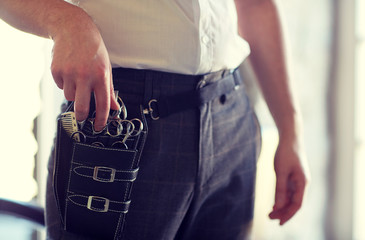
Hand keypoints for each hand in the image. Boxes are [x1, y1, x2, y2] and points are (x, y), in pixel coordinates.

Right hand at [50, 8, 118, 130]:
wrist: (73, 29)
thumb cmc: (93, 49)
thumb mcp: (107, 68)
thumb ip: (110, 90)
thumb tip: (114, 108)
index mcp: (100, 76)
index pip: (103, 104)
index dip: (101, 119)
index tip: (99, 126)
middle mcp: (85, 75)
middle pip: (81, 107)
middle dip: (82, 116)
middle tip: (83, 117)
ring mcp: (69, 73)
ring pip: (70, 97)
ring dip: (75, 94)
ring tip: (78, 79)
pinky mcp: (56, 71)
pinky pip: (61, 87)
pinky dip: (65, 84)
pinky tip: (70, 72)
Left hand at [268, 138, 308, 224]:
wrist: (290, 137)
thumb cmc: (285, 153)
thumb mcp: (280, 171)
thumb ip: (280, 189)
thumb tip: (278, 206)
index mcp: (302, 183)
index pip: (297, 204)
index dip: (288, 215)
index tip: (278, 222)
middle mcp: (302, 183)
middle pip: (294, 203)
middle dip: (283, 212)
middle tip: (269, 218)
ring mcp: (298, 180)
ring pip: (291, 198)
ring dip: (282, 206)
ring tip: (270, 213)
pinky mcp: (293, 176)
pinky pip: (289, 191)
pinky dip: (282, 198)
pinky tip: (275, 203)